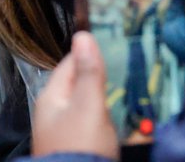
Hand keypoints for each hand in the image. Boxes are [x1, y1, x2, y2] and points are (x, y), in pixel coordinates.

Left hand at [31, 33, 118, 159]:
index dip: (92, 52)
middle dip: (105, 78)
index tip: (115, 44)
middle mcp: (55, 112)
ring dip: (111, 100)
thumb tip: (83, 36)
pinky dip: (111, 120)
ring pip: (92, 105)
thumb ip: (88, 72)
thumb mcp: (88, 105)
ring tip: (133, 94)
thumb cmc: (79, 148)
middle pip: (83, 84)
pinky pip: (97, 125)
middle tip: (130, 70)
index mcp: (51, 96)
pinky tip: (126, 120)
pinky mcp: (80, 146)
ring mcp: (67, 131)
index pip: (71, 62)